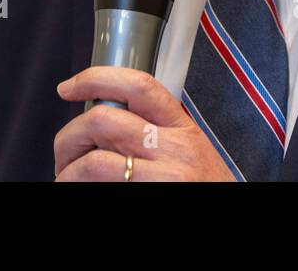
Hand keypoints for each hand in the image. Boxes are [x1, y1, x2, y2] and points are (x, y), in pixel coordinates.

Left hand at [53, 66, 236, 181]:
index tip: (70, 86)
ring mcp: (160, 179)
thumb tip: (108, 119)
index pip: (138, 85)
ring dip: (68, 171)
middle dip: (69, 136)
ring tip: (68, 178)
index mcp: (182, 128)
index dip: (96, 78)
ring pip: (92, 162)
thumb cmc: (207, 188)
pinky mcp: (147, 199)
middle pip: (103, 120)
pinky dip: (79, 188)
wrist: (232, 219)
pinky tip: (81, 191)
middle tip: (66, 153)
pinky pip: (100, 190)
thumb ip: (158, 130)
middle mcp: (173, 150)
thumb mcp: (191, 151)